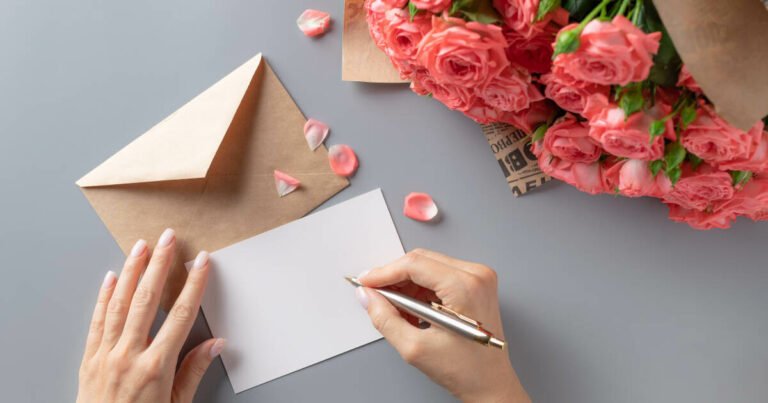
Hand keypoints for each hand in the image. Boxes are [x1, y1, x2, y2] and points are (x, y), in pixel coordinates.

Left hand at [77, 228, 224, 402]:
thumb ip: (194, 372)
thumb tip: (216, 344)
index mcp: (156, 366)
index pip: (181, 315)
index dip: (194, 285)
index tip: (202, 263)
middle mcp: (129, 355)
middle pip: (147, 299)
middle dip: (160, 264)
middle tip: (169, 238)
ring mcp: (106, 355)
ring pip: (120, 303)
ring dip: (131, 271)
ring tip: (141, 246)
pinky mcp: (89, 359)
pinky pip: (97, 321)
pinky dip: (103, 296)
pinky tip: (109, 277)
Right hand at [356, 249, 529, 402]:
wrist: (491, 383)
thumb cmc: (467, 370)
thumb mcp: (415, 348)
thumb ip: (385, 318)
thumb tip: (368, 296)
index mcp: (465, 287)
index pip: (414, 265)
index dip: (384, 273)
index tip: (366, 282)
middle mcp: (476, 275)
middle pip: (420, 261)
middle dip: (394, 278)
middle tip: (376, 296)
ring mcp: (478, 277)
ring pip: (427, 266)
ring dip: (406, 285)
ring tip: (397, 312)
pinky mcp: (475, 283)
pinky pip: (438, 275)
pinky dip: (420, 290)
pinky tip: (412, 310)